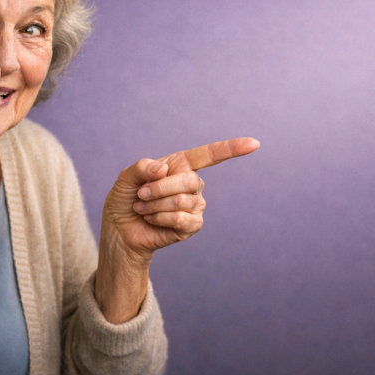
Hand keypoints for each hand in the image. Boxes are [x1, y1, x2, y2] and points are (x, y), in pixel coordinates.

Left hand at [96, 137, 259, 322]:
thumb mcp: (126, 178)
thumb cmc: (124, 199)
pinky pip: (184, 220)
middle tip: (141, 195)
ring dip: (156, 206)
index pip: (211, 155)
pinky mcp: (192, 226)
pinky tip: (153, 221)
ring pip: (184, 201)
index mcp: (181, 165)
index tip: (254, 144)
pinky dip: (162, 220)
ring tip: (144, 208)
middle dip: (159, 189)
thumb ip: (141, 167)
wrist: (120, 230)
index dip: (232, 148)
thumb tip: (163, 170)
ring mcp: (195, 206)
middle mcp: (192, 184)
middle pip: (190, 180)